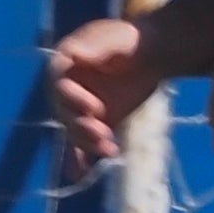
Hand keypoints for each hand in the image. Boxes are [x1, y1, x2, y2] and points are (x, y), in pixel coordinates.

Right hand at [45, 16, 161, 172]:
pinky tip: (79, 175)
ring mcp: (79, 107)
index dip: (73, 99)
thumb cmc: (133, 40)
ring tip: (109, 149)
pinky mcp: (95, 123)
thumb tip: (73, 52)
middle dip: (80, 125)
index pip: (58, 85)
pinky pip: (81, 143)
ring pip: (74, 129)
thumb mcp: (114, 38)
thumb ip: (94, 46)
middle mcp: (67, 88)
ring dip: (87, 142)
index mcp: (65, 64)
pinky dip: (78, 160)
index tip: (96, 108)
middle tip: (102, 134)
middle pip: (64, 111)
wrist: (154, 53)